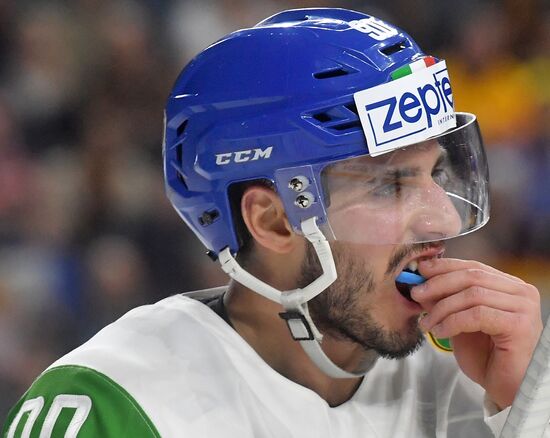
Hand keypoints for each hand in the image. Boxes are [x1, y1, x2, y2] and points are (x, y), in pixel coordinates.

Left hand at [411, 258, 542, 409]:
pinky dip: (453, 322)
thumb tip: (420, 283)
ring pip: (472, 295)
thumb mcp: (459, 323)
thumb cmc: (487, 358)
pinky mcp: (520, 325)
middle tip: (415, 294)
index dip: (444, 267)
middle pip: (472, 277)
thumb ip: (445, 301)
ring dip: (442, 308)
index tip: (420, 270)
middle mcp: (521, 293)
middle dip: (438, 284)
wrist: (506, 390)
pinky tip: (440, 332)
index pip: (474, 267)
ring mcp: (523, 308)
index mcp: (510, 287)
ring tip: (426, 323)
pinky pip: (477, 315)